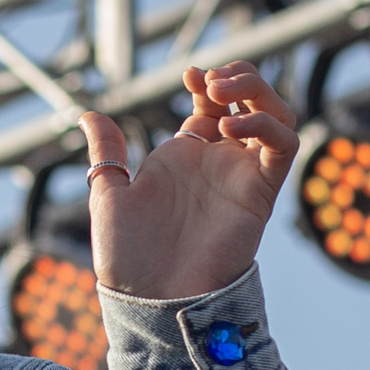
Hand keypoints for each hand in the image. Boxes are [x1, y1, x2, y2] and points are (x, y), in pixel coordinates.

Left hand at [79, 62, 299, 300]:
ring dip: (258, 93)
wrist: (150, 297)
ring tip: (222, 91)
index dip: (208, 79)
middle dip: (237, 76)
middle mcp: (217, 162)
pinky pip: (283, 147)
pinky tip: (230, 127)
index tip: (189, 71)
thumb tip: (86, 114)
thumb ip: (106, 152)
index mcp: (184, 157)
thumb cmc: (127, 257)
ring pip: (275, 116)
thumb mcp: (108, 193)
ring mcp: (240, 175)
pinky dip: (266, 125)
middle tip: (210, 79)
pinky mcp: (260, 192)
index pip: (212, 102)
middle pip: (248, 102)